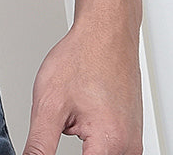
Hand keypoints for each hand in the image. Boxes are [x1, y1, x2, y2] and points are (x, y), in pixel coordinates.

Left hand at [23, 0, 142, 154]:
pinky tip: (81, 114)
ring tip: (71, 113)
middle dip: (69, 150)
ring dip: (82, 146)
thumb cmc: (84, 57)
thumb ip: (39, 145)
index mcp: (110, 145)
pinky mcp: (130, 134)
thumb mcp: (49, 103)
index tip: (47, 144)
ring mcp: (132, 142)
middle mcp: (128, 148)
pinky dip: (91, 139)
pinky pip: (108, 148)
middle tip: (61, 120)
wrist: (107, 31)